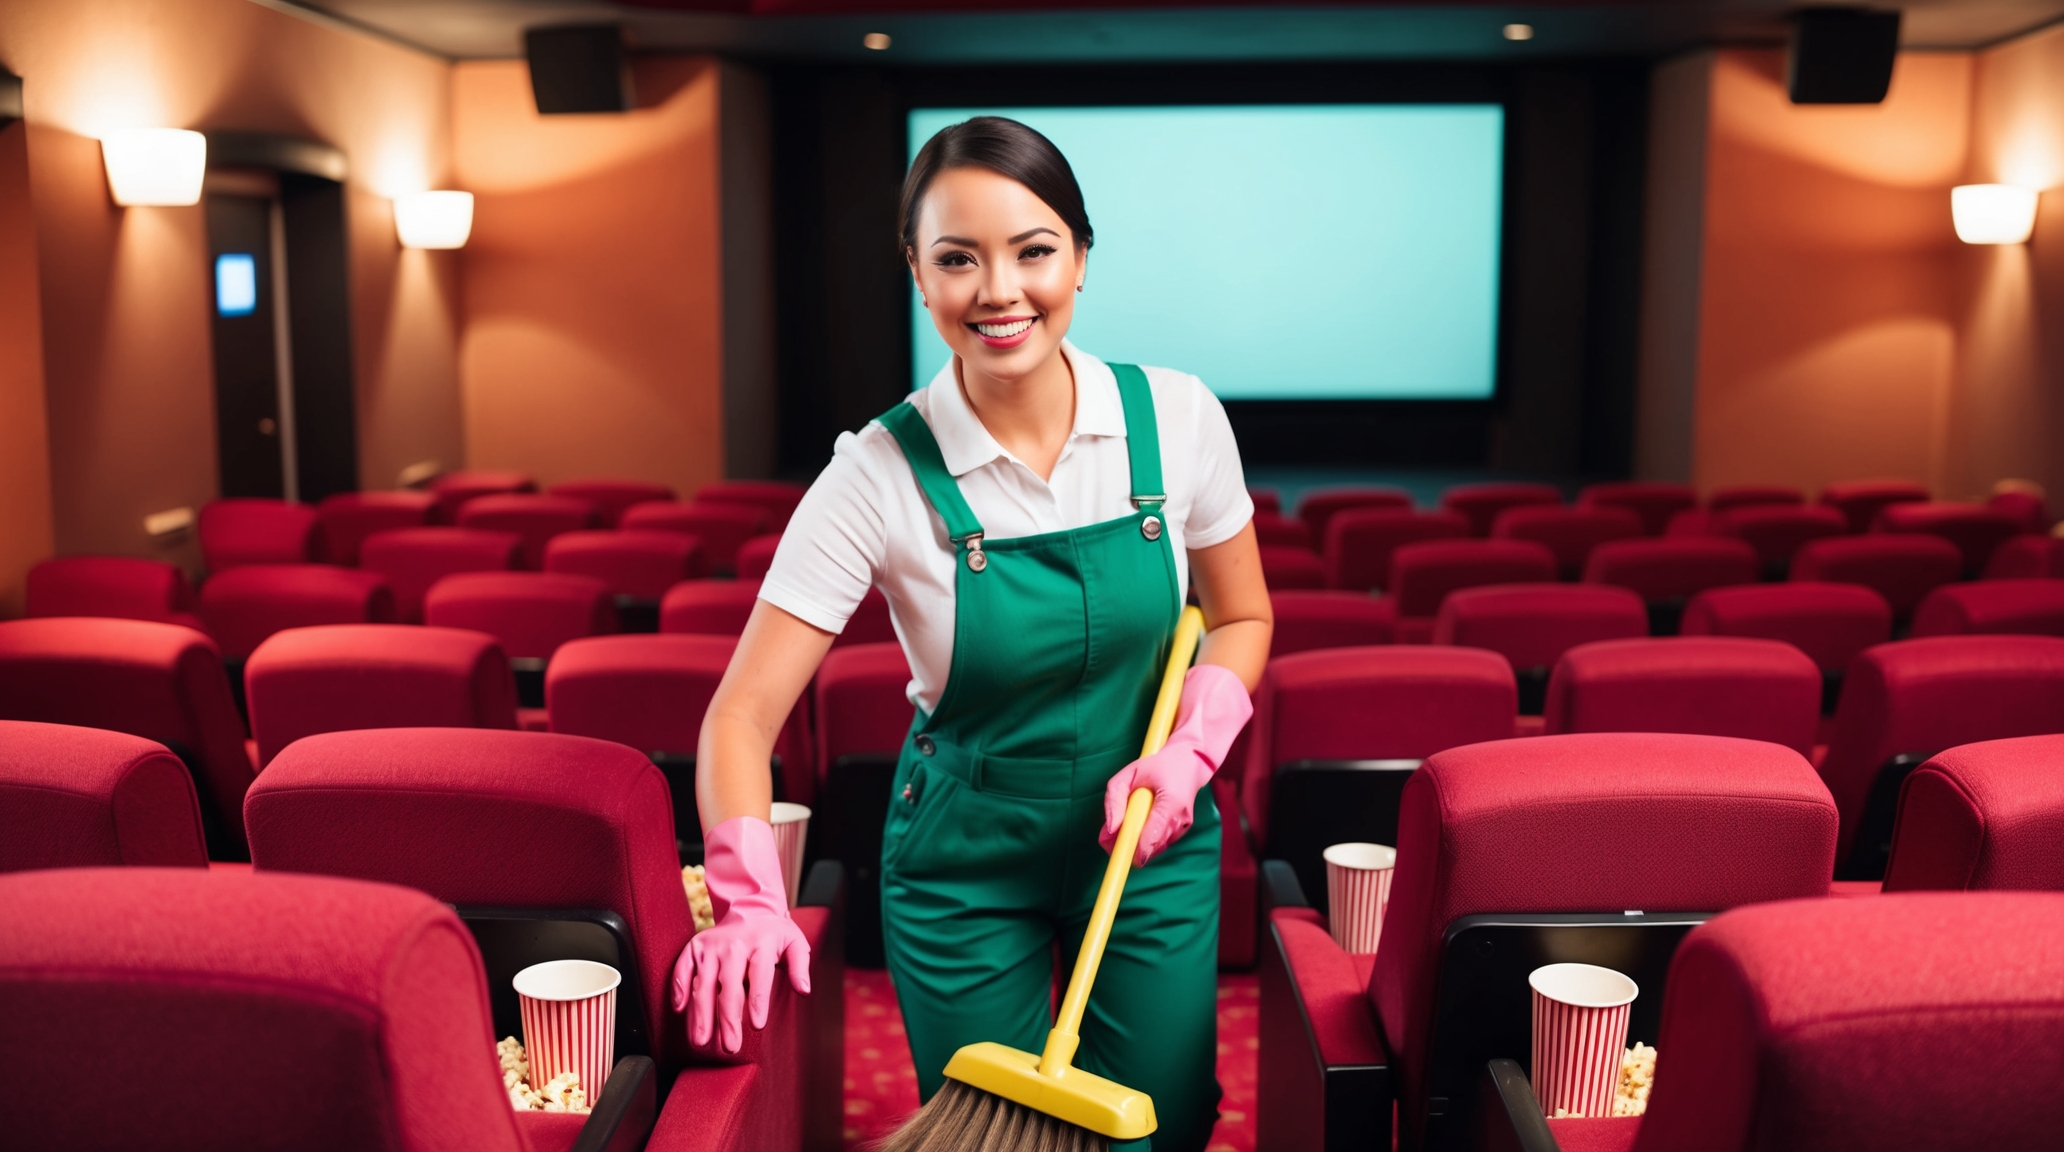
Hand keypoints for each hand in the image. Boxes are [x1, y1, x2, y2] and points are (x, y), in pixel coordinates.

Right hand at [668, 817, 811, 1053]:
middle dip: (727, 1019)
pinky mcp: (695, 947)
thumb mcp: (795, 943)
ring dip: (700, 1014)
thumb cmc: (774, 933)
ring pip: (704, 983)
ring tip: (700, 1041)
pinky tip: (679, 1009)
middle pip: (729, 986)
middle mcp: (733, 945)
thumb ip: (800, 966)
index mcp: (761, 943)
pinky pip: (683, 968)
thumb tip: (804, 990)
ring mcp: (711, 946)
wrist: (750, 907)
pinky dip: (679, 987)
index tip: (757, 1026)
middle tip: (728, 1046)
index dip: (757, 1002)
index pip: (759, 977)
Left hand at [1100, 664, 1253, 866]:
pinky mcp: (1181, 832)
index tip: (1120, 856)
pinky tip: (1142, 821)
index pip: (1153, 835)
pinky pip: (1158, 844)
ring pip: (1154, 849)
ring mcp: (1183, 827)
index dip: (1136, 850)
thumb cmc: (1158, 765)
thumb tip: (1110, 830)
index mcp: (1172, 802)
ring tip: (1126, 820)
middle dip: (1128, 846)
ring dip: (1136, 842)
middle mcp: (1181, 819)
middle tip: (1109, 835)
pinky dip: (1145, 838)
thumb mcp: (1130, 773)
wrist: (1190, 761)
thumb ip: (1115, 799)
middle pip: (1151, 848)